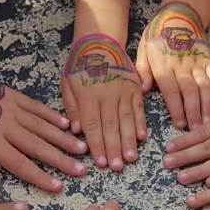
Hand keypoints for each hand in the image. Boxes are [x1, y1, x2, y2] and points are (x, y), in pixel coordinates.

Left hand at [0, 72, 87, 193]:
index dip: (40, 176)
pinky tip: (64, 122)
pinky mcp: (9, 94)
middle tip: (82, 170)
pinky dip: (50, 114)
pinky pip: (35, 106)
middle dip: (61, 159)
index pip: (20, 163)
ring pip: (42, 125)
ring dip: (62, 138)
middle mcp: (6, 125)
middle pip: (38, 145)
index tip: (59, 187)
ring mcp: (10, 107)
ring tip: (82, 148)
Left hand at [61, 34, 145, 170]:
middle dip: (114, 149)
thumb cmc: (80, 65)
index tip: (100, 162)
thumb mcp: (67, 83)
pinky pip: (139, 109)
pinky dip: (141, 124)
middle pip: (111, 126)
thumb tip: (77, 130)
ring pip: (127, 120)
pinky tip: (141, 138)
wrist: (100, 41)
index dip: (97, 145)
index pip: (92, 125)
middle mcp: (107, 95)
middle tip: (117, 167)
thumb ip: (72, 107)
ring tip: (131, 158)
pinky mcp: (135, 88)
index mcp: (88, 95)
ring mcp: (124, 91)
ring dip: (129, 141)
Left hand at [134, 2, 209, 130]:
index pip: (171, 90)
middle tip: (197, 130)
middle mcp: (182, 65)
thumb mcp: (142, 49)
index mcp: (163, 64)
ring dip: (208, 106)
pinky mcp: (209, 59)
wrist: (177, 14)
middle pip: (190, 92)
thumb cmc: (156, 35)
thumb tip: (144, 89)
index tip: (181, 124)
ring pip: (204, 86)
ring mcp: (197, 62)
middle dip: (194, 112)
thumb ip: (142, 70)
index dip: (177, 108)